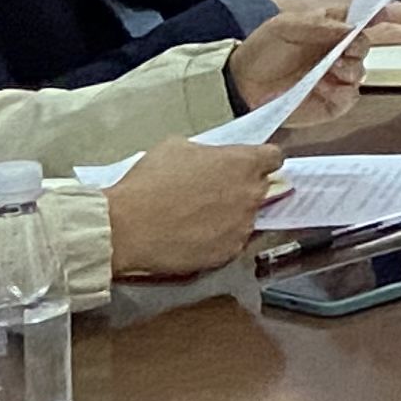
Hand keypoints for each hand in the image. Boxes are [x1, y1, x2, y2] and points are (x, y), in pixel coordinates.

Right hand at [101, 139, 278, 276]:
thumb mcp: (177, 148)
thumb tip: (212, 160)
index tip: (247, 167)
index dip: (260, 161)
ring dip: (232, 215)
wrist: (127, 227)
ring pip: (248, 217)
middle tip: (216, 193)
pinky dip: (220, 238)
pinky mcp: (230, 252)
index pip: (274, 157)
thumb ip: (207, 153)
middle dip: (244, 188)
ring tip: (200, 218)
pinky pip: (233, 241)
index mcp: (243, 163)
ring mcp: (244, 226)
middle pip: (262, 188)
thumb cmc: (149, 182)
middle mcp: (252, 194)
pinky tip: (195, 236)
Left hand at [224, 1, 400, 135]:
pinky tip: (325, 86)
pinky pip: (352, 96)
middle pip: (389, 39)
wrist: (239, 86)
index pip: (383, 14)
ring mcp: (343, 75)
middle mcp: (346, 48)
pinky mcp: (336, 101)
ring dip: (351, 65)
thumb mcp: (287, 25)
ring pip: (365, 68)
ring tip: (329, 67)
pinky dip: (341, 91)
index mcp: (339, 24)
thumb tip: (357, 25)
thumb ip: (325, 23)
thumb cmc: (262, 50)